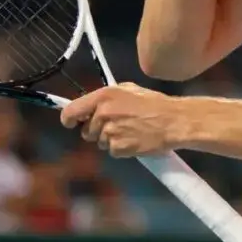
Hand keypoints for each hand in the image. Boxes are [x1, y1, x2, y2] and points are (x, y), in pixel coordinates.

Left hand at [60, 84, 180, 157]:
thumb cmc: (154, 104)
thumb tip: (93, 105)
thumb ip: (107, 97)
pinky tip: (134, 140)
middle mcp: (103, 114)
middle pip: (86, 131)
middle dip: (97, 130)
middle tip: (117, 125)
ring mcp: (109, 133)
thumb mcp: (129, 90)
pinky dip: (121, 148)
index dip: (69, 119)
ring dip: (111, 139)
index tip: (71, 123)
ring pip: (100, 142)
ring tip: (130, 131)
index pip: (71, 111)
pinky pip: (112, 151)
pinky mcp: (118, 148)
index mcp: (104, 97)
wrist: (173, 121)